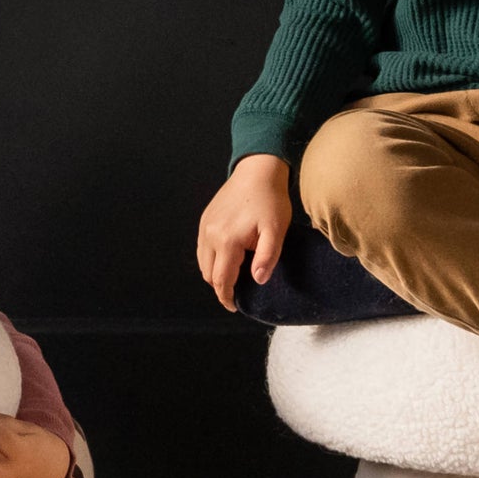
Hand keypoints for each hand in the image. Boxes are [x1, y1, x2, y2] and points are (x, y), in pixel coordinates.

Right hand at [196, 154, 292, 309]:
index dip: (227, 297)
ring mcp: (205, 226)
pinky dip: (210, 259)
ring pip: (203, 262)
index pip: (221, 280)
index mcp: (227, 241)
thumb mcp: (276, 230)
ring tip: (232, 276)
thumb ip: (267, 257)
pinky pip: (202, 248)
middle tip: (237, 292)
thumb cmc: (270, 200)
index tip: (235, 307)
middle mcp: (210, 235)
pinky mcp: (205, 218)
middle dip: (220, 287)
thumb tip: (257, 280)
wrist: (258, 170)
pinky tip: (226, 258)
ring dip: (214, 273)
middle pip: (209, 274)